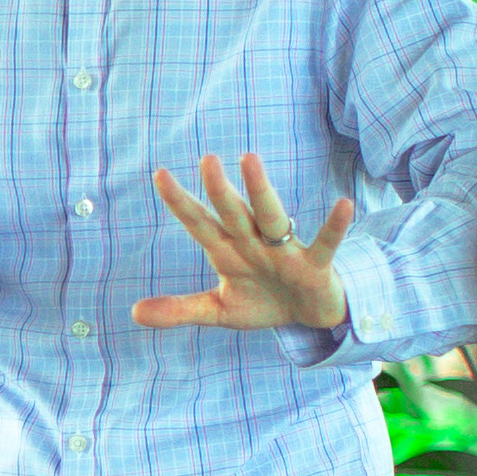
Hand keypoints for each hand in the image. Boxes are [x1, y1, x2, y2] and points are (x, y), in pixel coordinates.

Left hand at [133, 152, 355, 330]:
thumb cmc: (264, 303)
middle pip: (233, 213)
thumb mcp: (219, 310)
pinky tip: (343, 204)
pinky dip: (335, 226)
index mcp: (228, 252)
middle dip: (219, 190)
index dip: (180, 203)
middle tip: (206, 159)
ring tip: (250, 161)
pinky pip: (326, 244)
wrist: (310, 316)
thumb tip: (133, 312)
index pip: (200, 223)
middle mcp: (254, 244)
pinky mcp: (315, 266)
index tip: (159, 174)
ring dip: (261, 191)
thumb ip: (180, 309)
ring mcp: (285, 253)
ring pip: (271, 217)